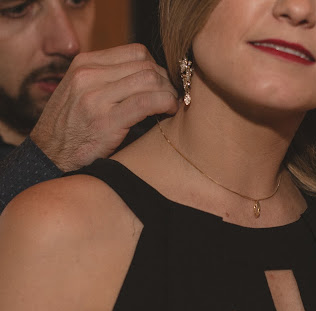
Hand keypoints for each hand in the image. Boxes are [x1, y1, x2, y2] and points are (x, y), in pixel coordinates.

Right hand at [30, 43, 178, 171]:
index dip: (157, 68)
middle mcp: (88, 75)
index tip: (163, 85)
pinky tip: (168, 112)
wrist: (48, 157)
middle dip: (166, 82)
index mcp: (84, 64)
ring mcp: (95, 97)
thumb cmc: (73, 127)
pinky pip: (147, 102)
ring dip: (168, 93)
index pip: (136, 52)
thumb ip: (109, 78)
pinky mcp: (105, 120)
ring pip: (150, 79)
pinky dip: (165, 104)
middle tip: (172, 98)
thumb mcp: (82, 91)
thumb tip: (152, 74)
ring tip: (170, 106)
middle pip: (146, 65)